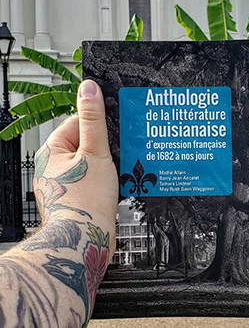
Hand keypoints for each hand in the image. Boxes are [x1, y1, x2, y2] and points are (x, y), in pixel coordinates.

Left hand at [34, 80, 117, 252]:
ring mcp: (63, 183)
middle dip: (104, 148)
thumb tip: (89, 88)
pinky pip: (92, 179)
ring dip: (107, 165)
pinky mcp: (74, 197)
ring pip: (91, 162)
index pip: (77, 122)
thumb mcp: (95, 151)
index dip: (99, 127)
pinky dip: (104, 179)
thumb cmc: (86, 201)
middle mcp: (54, 166)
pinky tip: (113, 186)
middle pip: (86, 143)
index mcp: (52, 151)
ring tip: (114, 174)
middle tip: (115, 156)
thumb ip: (93, 119)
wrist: (86, 242)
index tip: (112, 133)